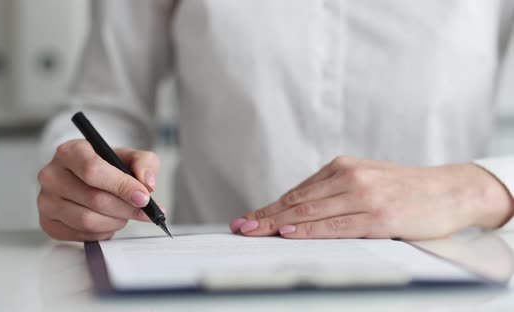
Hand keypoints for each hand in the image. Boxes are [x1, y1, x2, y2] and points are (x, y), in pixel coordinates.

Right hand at [37, 139, 162, 240]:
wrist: (86, 177)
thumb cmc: (107, 166)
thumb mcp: (129, 156)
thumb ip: (144, 163)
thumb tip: (147, 183)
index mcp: (70, 152)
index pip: (93, 171)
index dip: (122, 186)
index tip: (143, 197)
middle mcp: (52, 175)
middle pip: (94, 199)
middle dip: (125, 208)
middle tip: (143, 211)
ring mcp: (46, 200)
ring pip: (88, 220)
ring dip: (115, 221)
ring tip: (124, 214)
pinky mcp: (48, 222)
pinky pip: (82, 234)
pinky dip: (103, 231)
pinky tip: (109, 221)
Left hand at [230, 156, 513, 239]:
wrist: (447, 191)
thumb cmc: (402, 189)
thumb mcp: (364, 181)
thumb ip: (332, 192)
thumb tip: (295, 212)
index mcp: (342, 167)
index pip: (296, 193)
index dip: (269, 208)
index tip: (247, 219)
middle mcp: (349, 178)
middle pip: (297, 202)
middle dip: (266, 216)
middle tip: (241, 226)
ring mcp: (364, 196)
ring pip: (311, 212)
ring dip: (279, 224)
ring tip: (255, 231)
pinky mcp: (379, 216)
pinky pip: (337, 226)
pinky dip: (311, 230)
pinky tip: (292, 233)